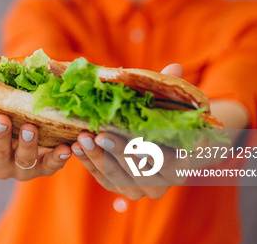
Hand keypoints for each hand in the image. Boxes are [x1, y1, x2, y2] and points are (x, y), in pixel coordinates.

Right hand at [0, 114, 71, 179]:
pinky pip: (50, 166)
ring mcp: (21, 169)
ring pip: (23, 161)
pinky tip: (64, 148)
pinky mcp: (43, 169)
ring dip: (26, 144)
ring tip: (30, 127)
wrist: (36, 131)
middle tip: (2, 119)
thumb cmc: (8, 114)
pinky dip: (57, 158)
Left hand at [70, 62, 187, 199]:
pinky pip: (102, 177)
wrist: (156, 142)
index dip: (144, 149)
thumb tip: (174, 68)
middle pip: (138, 170)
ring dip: (97, 156)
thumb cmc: (164, 119)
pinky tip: (75, 146)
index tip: (124, 136)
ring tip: (81, 137)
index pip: (164, 161)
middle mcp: (162, 183)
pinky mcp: (119, 189)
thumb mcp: (170, 105)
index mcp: (181, 163)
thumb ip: (171, 90)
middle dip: (115, 151)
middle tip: (95, 134)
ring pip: (117, 177)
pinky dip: (89, 162)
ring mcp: (139, 188)